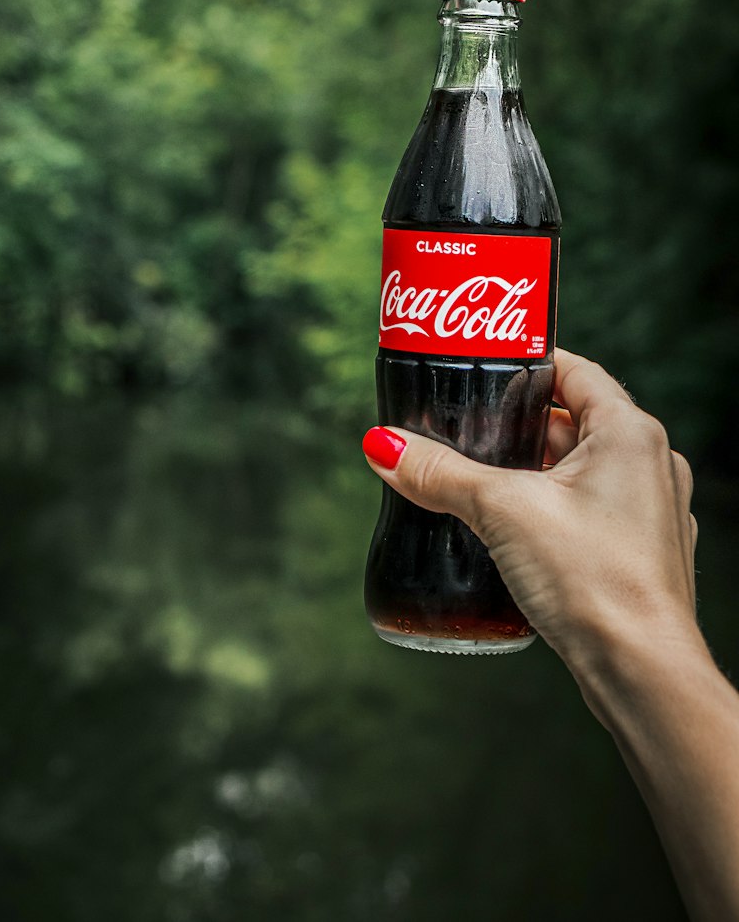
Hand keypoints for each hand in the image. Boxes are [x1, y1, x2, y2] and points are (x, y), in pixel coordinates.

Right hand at [362, 347, 703, 705]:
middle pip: (573, 420)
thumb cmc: (593, 580)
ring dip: (533, 471)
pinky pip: (592, 511)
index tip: (481, 367)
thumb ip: (440, 473)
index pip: (573, 370)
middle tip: (465, 425)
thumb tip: (384, 447)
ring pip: (581, 469)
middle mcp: (651, 464)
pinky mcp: (641, 554)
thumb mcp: (502, 511)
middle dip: (517, 425)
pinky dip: (554, 509)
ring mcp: (652, 512)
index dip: (524, 364)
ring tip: (479, 478)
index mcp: (630, 432)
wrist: (640, 672)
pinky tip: (513, 531)